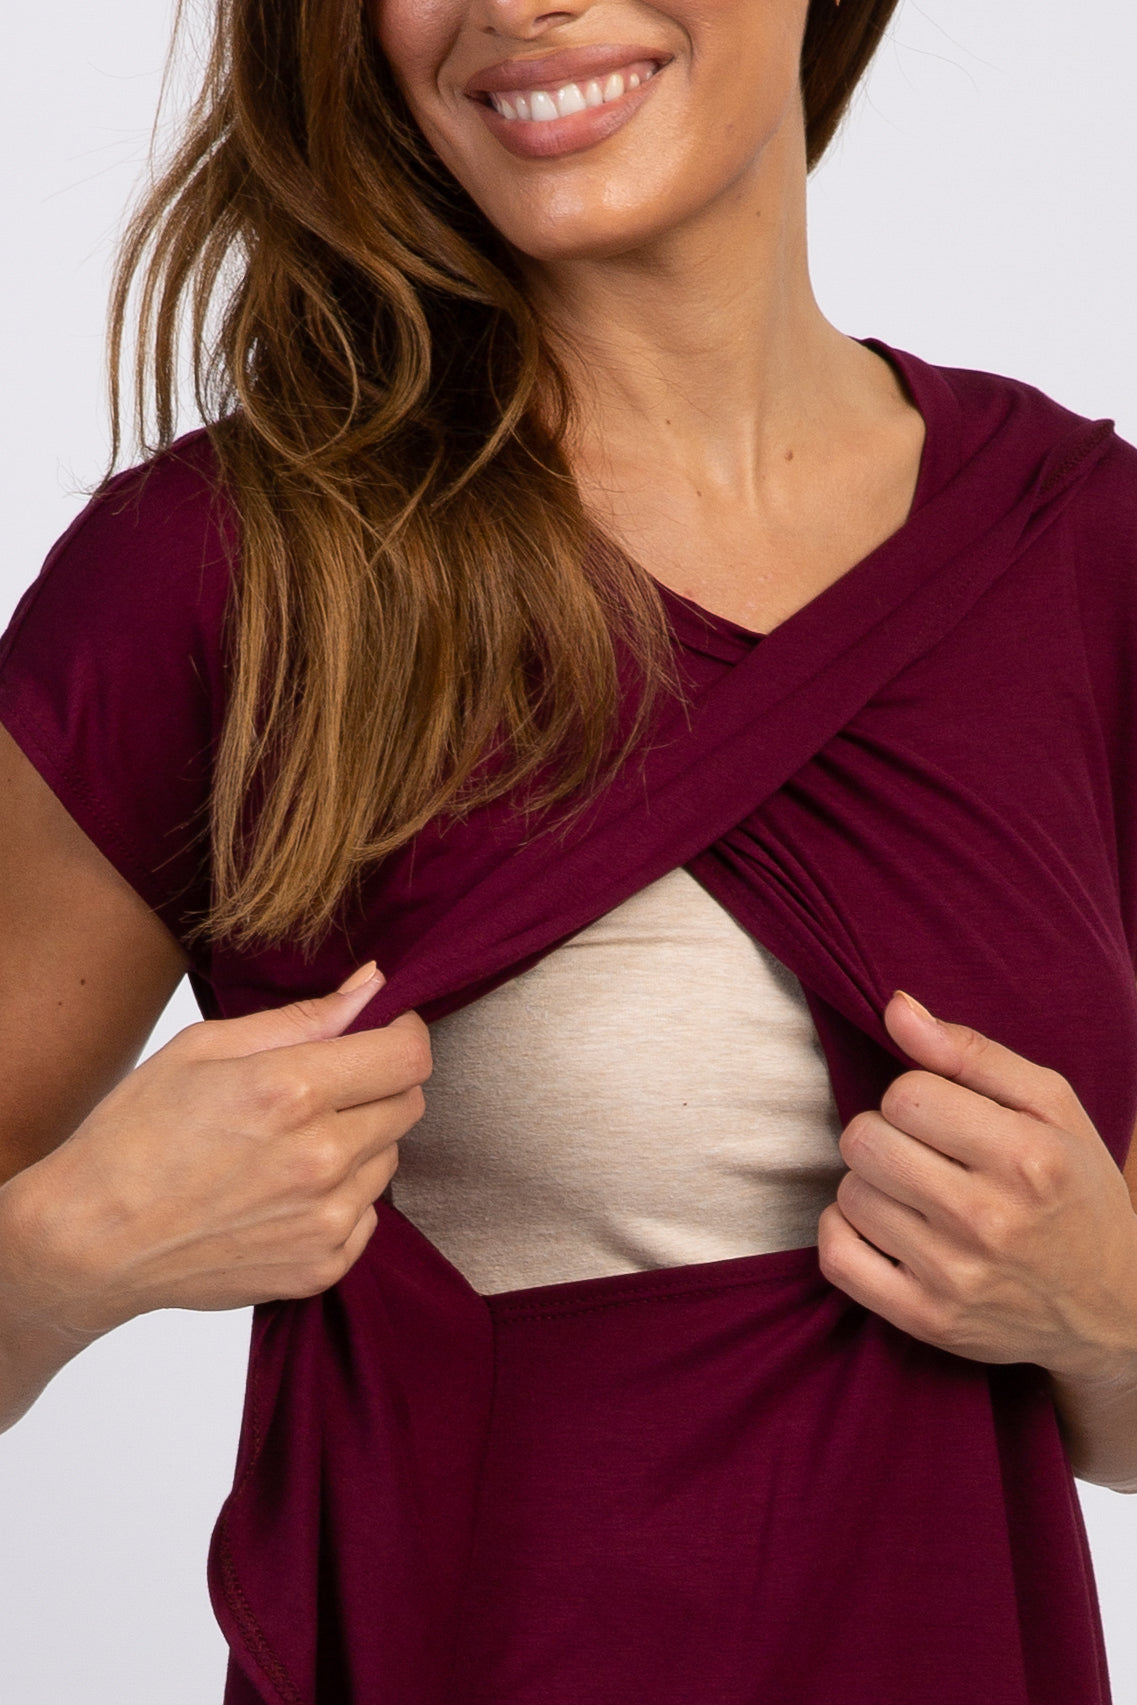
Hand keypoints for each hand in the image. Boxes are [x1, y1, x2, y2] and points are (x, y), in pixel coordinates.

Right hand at [0, 962, 429, 1337]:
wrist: (92, 1239)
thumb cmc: (135, 1134)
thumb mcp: (205, 1048)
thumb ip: (304, 1018)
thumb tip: (375, 986)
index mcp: (292, 1090)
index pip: (408, 1054)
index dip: (402, 1033)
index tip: (382, 1031)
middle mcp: (320, 1157)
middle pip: (408, 1104)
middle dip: (379, 1084)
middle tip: (325, 1086)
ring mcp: (325, 1220)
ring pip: (389, 1158)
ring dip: (359, 1142)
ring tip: (290, 1144)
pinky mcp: (321, 1267)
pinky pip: (368, 1214)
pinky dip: (341, 1198)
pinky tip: (285, 1192)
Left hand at [817, 992, 1136, 1382]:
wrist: (1112, 1309)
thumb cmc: (1076, 1191)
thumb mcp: (1052, 1108)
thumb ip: (971, 1052)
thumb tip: (896, 1008)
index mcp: (1027, 1157)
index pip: (906, 1094)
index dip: (915, 1096)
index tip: (943, 1116)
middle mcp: (989, 1219)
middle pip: (866, 1140)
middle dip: (885, 1134)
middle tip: (923, 1152)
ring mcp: (955, 1276)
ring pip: (849, 1193)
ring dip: (872, 1184)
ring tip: (916, 1193)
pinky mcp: (927, 1319)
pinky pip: (837, 1256)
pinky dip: (844, 1232)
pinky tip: (882, 1225)